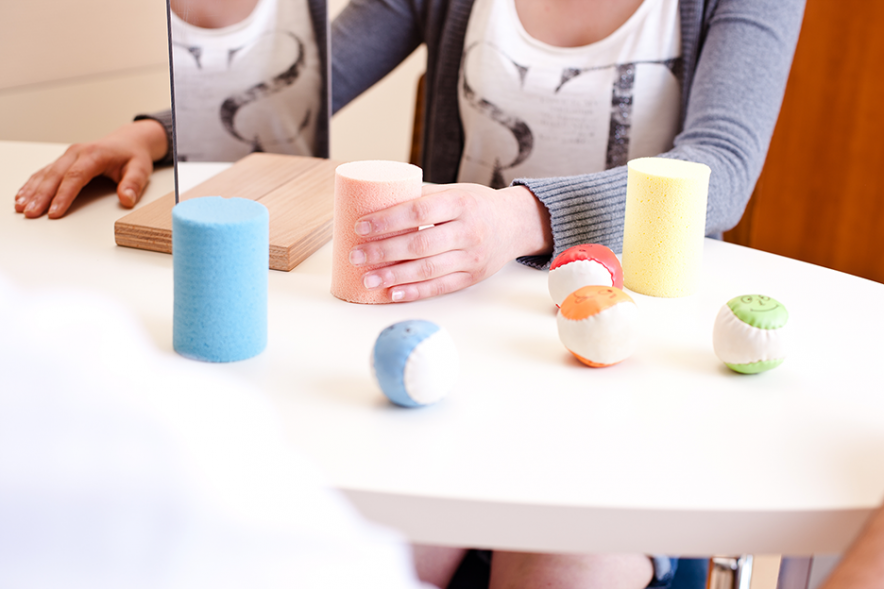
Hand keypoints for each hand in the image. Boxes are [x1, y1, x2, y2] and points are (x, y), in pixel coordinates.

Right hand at [13, 119, 167, 218]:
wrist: (128, 141)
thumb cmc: (133, 156)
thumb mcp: (140, 169)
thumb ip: (133, 184)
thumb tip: (126, 199)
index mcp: (94, 154)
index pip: (75, 176)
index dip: (64, 195)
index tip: (55, 212)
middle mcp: (76, 153)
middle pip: (55, 175)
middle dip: (42, 196)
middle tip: (32, 213)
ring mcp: (67, 156)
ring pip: (46, 173)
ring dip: (32, 191)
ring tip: (22, 207)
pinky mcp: (63, 161)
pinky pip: (44, 172)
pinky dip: (32, 184)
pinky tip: (22, 196)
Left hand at [349, 183, 551, 301]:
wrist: (516, 224)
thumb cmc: (477, 205)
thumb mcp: (454, 191)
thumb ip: (422, 197)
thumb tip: (375, 200)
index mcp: (460, 203)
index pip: (418, 211)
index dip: (387, 220)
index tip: (360, 226)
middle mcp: (469, 231)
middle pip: (419, 244)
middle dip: (382, 252)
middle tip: (356, 255)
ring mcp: (472, 257)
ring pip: (428, 270)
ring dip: (393, 276)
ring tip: (367, 279)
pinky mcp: (472, 277)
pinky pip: (440, 287)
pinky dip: (415, 292)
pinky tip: (393, 293)